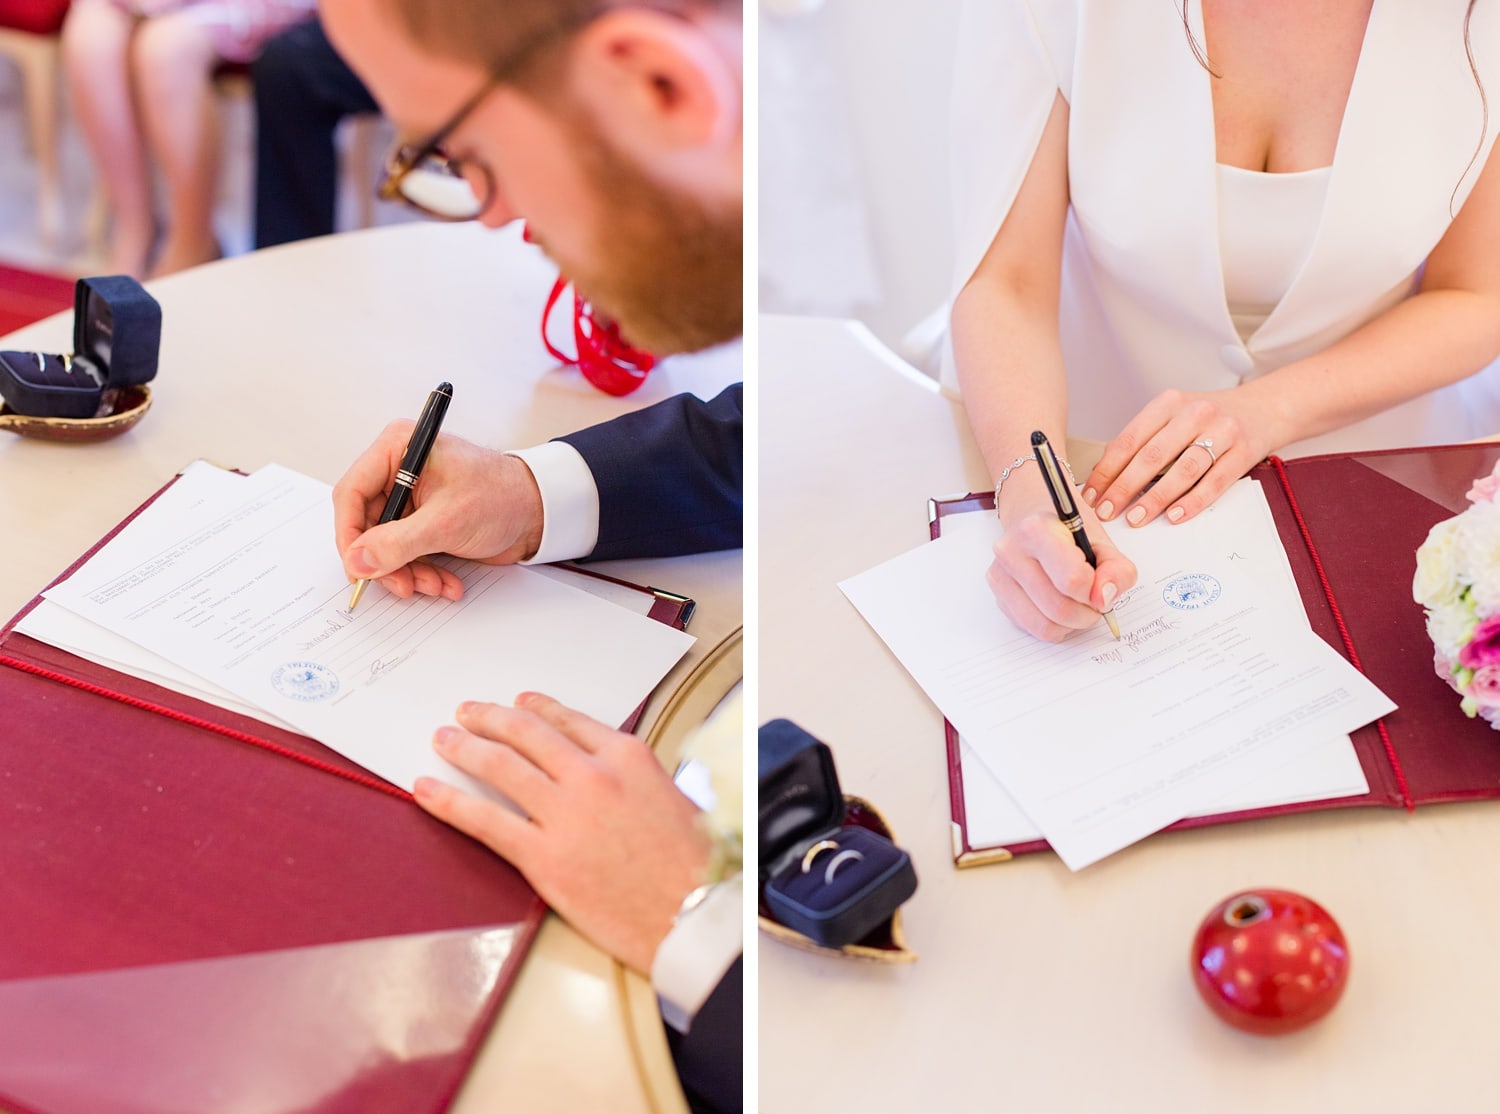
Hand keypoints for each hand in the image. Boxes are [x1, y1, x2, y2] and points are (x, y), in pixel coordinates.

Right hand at [332, 424, 544, 599]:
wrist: (540, 513)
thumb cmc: (502, 497)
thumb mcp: (446, 522)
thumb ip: (398, 543)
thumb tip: (357, 561)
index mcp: (398, 449)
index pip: (351, 492)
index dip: (350, 534)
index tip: (358, 567)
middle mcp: (398, 470)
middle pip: (366, 524)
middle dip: (386, 561)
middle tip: (403, 585)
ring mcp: (410, 498)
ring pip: (386, 545)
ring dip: (408, 572)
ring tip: (434, 586)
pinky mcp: (423, 521)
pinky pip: (406, 553)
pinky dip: (423, 572)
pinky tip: (446, 584)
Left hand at [414, 692, 712, 975]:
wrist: (693, 916)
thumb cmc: (693, 867)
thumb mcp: (673, 797)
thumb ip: (631, 779)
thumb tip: (601, 776)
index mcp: (628, 757)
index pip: (570, 720)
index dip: (537, 708)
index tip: (518, 703)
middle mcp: (593, 776)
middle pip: (527, 733)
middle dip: (490, 718)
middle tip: (467, 713)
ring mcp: (565, 815)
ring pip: (500, 766)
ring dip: (464, 747)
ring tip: (444, 740)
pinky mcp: (543, 857)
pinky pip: (484, 820)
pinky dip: (449, 801)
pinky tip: (428, 790)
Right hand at [989, 470, 1136, 641]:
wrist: (1034, 523)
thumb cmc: (1069, 532)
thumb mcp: (1103, 542)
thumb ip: (1116, 570)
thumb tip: (1103, 598)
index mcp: (1036, 530)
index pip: (1072, 580)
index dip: (1096, 591)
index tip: (1101, 584)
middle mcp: (1010, 552)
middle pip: (1058, 608)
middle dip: (1087, 614)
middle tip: (1095, 603)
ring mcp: (1000, 576)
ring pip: (1044, 626)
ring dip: (1072, 625)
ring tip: (1079, 606)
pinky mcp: (998, 596)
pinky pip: (1032, 629)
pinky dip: (1055, 627)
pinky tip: (1060, 608)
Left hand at [1083, 388, 1281, 527]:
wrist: (1265, 407)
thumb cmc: (1210, 417)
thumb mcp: (1174, 417)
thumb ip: (1144, 441)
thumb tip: (1104, 476)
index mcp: (1168, 403)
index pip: (1129, 440)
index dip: (1107, 470)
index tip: (1092, 495)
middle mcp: (1194, 413)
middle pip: (1152, 455)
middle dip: (1124, 487)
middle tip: (1107, 512)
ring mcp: (1221, 431)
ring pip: (1183, 469)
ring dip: (1156, 497)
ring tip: (1137, 517)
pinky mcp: (1243, 451)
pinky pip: (1214, 481)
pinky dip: (1193, 501)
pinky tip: (1175, 516)